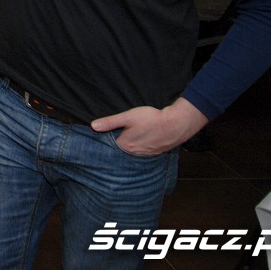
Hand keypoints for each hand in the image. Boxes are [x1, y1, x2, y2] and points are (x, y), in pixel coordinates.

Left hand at [90, 98, 208, 155]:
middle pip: (121, 149)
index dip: (107, 139)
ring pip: (132, 151)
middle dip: (118, 144)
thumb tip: (93, 126)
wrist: (176, 124)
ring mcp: (145, 154)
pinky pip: (143, 152)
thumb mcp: (127, 117)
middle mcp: (134, 153)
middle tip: (116, 136)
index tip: (104, 135)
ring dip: (130, 146)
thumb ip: (110, 122)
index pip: (110, 145)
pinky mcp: (155, 153)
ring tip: (130, 138)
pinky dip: (140, 147)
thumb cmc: (151, 119)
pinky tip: (142, 141)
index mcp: (124, 145)